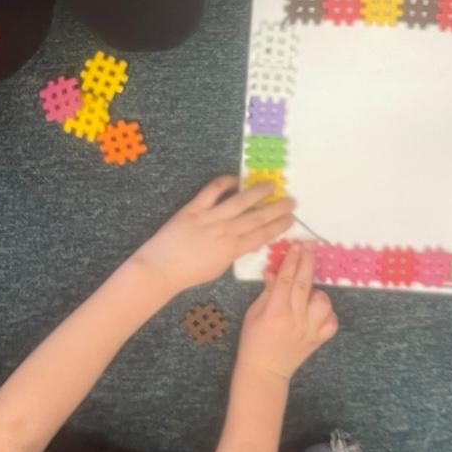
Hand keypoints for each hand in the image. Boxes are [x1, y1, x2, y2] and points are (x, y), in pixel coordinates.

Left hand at [132, 177, 293, 294]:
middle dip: (276, 208)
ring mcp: (210, 218)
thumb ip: (234, 253)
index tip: (291, 219)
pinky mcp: (194, 208)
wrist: (160, 268)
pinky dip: (225, 182)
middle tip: (291, 200)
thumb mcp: (219, 268)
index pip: (262, 235)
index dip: (278, 226)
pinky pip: (212, 191)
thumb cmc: (189, 273)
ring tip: (272, 184)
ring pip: (240, 201)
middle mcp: (225, 231)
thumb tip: (247, 240)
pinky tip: (236, 178)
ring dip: (258, 192)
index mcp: (232, 249)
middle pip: (257, 217)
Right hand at [237, 240, 337, 380]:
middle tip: (311, 245)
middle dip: (308, 261)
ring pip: (323, 302)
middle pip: (304, 284)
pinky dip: (327, 313)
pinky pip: (332, 320)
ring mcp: (310, 330)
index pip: (286, 279)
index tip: (296, 245)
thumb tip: (274, 270)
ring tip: (307, 295)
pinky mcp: (319, 339)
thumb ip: (267, 291)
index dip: (292, 260)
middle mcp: (295, 320)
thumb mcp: (254, 313)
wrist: (265, 371)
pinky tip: (316, 312)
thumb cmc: (253, 341)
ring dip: (317, 293)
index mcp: (275, 312)